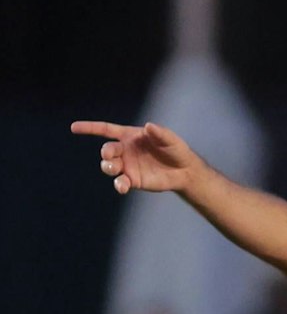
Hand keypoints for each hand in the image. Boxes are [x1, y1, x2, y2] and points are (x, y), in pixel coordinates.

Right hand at [73, 120, 200, 195]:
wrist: (185, 170)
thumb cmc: (176, 150)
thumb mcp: (170, 139)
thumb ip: (160, 133)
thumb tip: (148, 127)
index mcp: (129, 136)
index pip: (105, 130)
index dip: (90, 128)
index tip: (74, 127)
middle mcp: (124, 150)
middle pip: (107, 150)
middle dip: (106, 152)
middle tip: (110, 156)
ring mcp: (127, 166)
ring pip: (109, 166)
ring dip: (108, 167)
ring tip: (114, 168)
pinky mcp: (133, 180)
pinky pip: (120, 183)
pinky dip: (118, 185)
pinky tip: (121, 187)